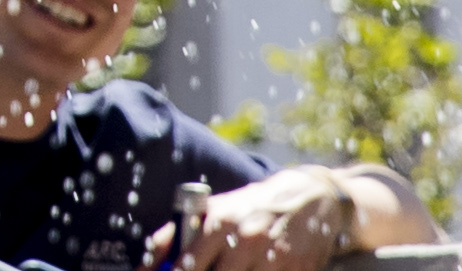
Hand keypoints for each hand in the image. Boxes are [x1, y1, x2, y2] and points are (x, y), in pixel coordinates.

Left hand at [152, 167, 363, 270]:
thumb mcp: (215, 209)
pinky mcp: (296, 270)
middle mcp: (245, 239)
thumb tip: (148, 260)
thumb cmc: (254, 205)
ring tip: (229, 270)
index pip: (188, 265)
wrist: (313, 198)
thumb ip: (178, 233)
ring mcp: (272, 258)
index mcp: (219, 221)